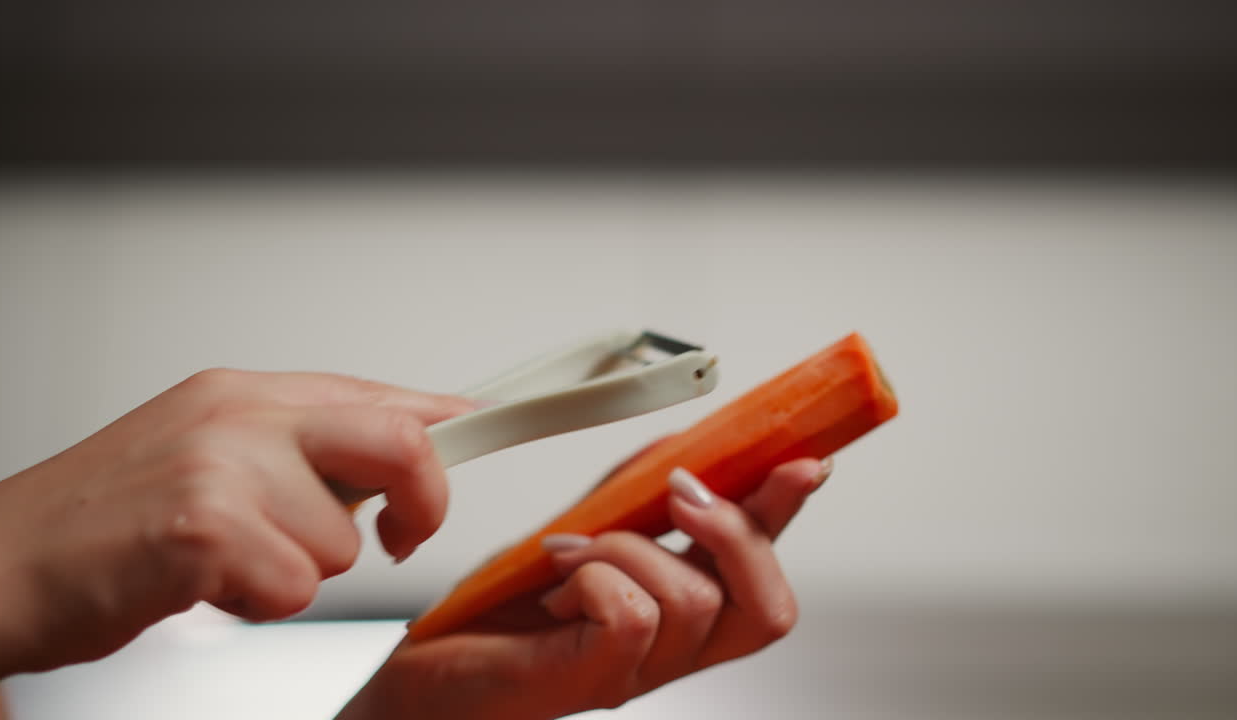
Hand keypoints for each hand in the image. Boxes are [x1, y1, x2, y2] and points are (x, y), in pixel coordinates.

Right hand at [0, 369, 471, 684]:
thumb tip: (405, 444)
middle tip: (404, 533)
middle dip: (420, 500)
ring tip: (226, 564)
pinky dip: (258, 605)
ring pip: (343, 541)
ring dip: (297, 572)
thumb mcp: (207, 455)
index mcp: (244, 395)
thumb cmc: (100, 523)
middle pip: (396, 443)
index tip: (497, 433)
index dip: (451, 421)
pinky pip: (295, 586)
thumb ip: (304, 446)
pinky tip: (203, 586)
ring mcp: (220, 467)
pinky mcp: (202, 530)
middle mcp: (238, 417)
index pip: (381, 395)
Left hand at [339, 456, 831, 719]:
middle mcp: (673, 652)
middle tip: (683, 493)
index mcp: (679, 614)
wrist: (430, 677)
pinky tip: (556, 580)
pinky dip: (593, 573)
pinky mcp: (595, 681)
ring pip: (693, 596)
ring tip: (572, 551)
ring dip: (626, 546)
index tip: (806, 460)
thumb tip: (686, 448)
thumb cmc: (498, 614)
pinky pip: (633, 612)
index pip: (765, 569)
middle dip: (739, 531)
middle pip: (769, 608)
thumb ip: (635, 496)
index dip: (791, 513)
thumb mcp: (581, 533)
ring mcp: (639, 674)